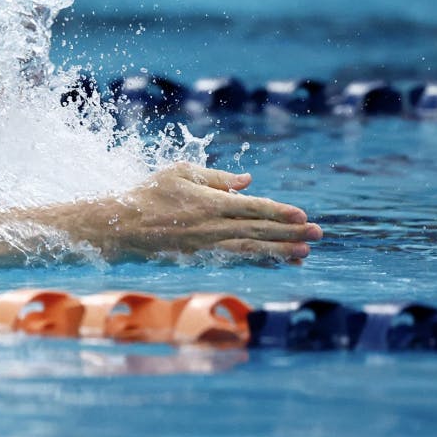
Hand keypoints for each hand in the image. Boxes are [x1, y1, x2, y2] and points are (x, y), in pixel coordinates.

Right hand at [92, 162, 322, 262]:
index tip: (302, 214)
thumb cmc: (146, 194)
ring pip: (249, 249)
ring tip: (304, 253)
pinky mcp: (198, 258)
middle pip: (256, 230)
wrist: (118, 227)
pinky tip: (276, 264)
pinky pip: (233, 261)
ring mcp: (204, 245)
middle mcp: (209, 225)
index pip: (250, 207)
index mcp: (206, 201)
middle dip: (289, 232)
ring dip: (279, 252)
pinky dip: (257, 263)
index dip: (277, 211)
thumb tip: (247, 181)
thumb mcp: (179, 173)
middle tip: (317, 234)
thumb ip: (216, 178)